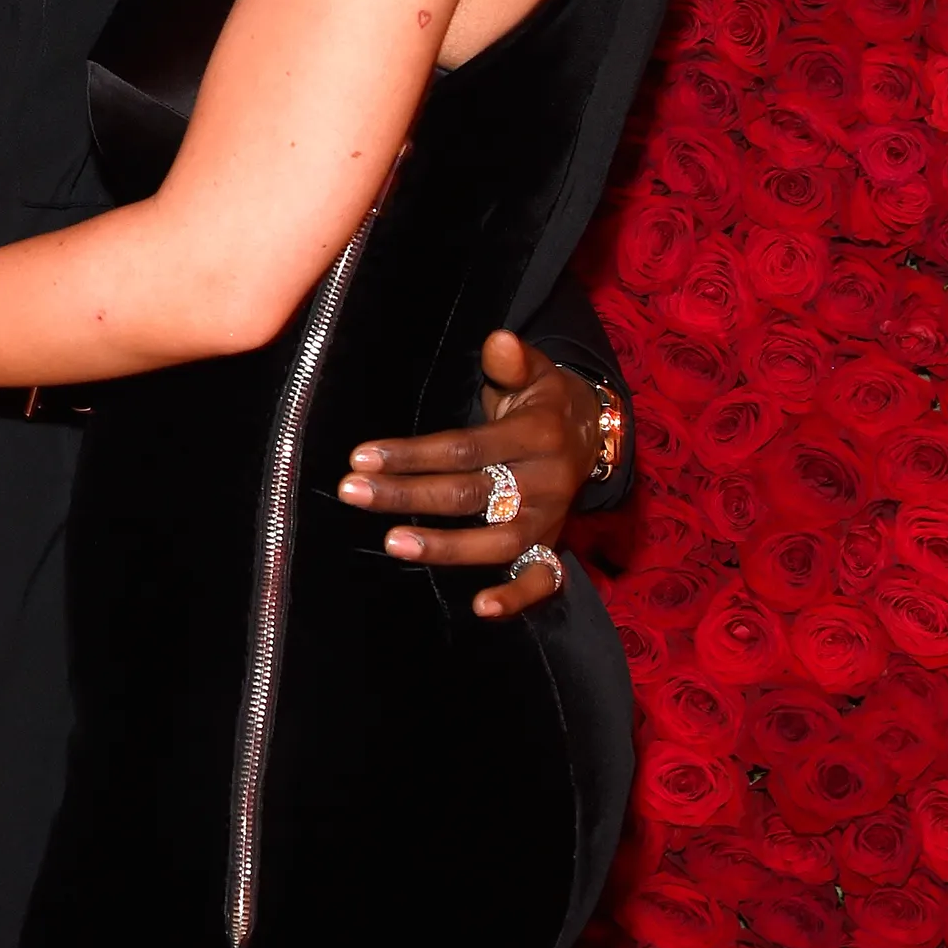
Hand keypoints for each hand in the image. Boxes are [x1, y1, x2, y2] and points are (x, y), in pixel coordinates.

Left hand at [336, 331, 600, 620]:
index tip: (362, 455)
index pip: (466, 448)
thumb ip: (513, 360)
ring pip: (497, 540)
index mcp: (537, 435)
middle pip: (469, 493)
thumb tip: (497, 340)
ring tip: (392, 542)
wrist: (593, 435)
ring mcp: (550, 519)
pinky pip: (542, 579)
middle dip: (407, 494)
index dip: (413, 454)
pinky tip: (481, 607)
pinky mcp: (554, 546)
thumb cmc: (543, 400)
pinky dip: (516, 596)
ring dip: (444, 546)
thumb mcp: (535, 372)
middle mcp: (545, 481)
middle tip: (354, 492)